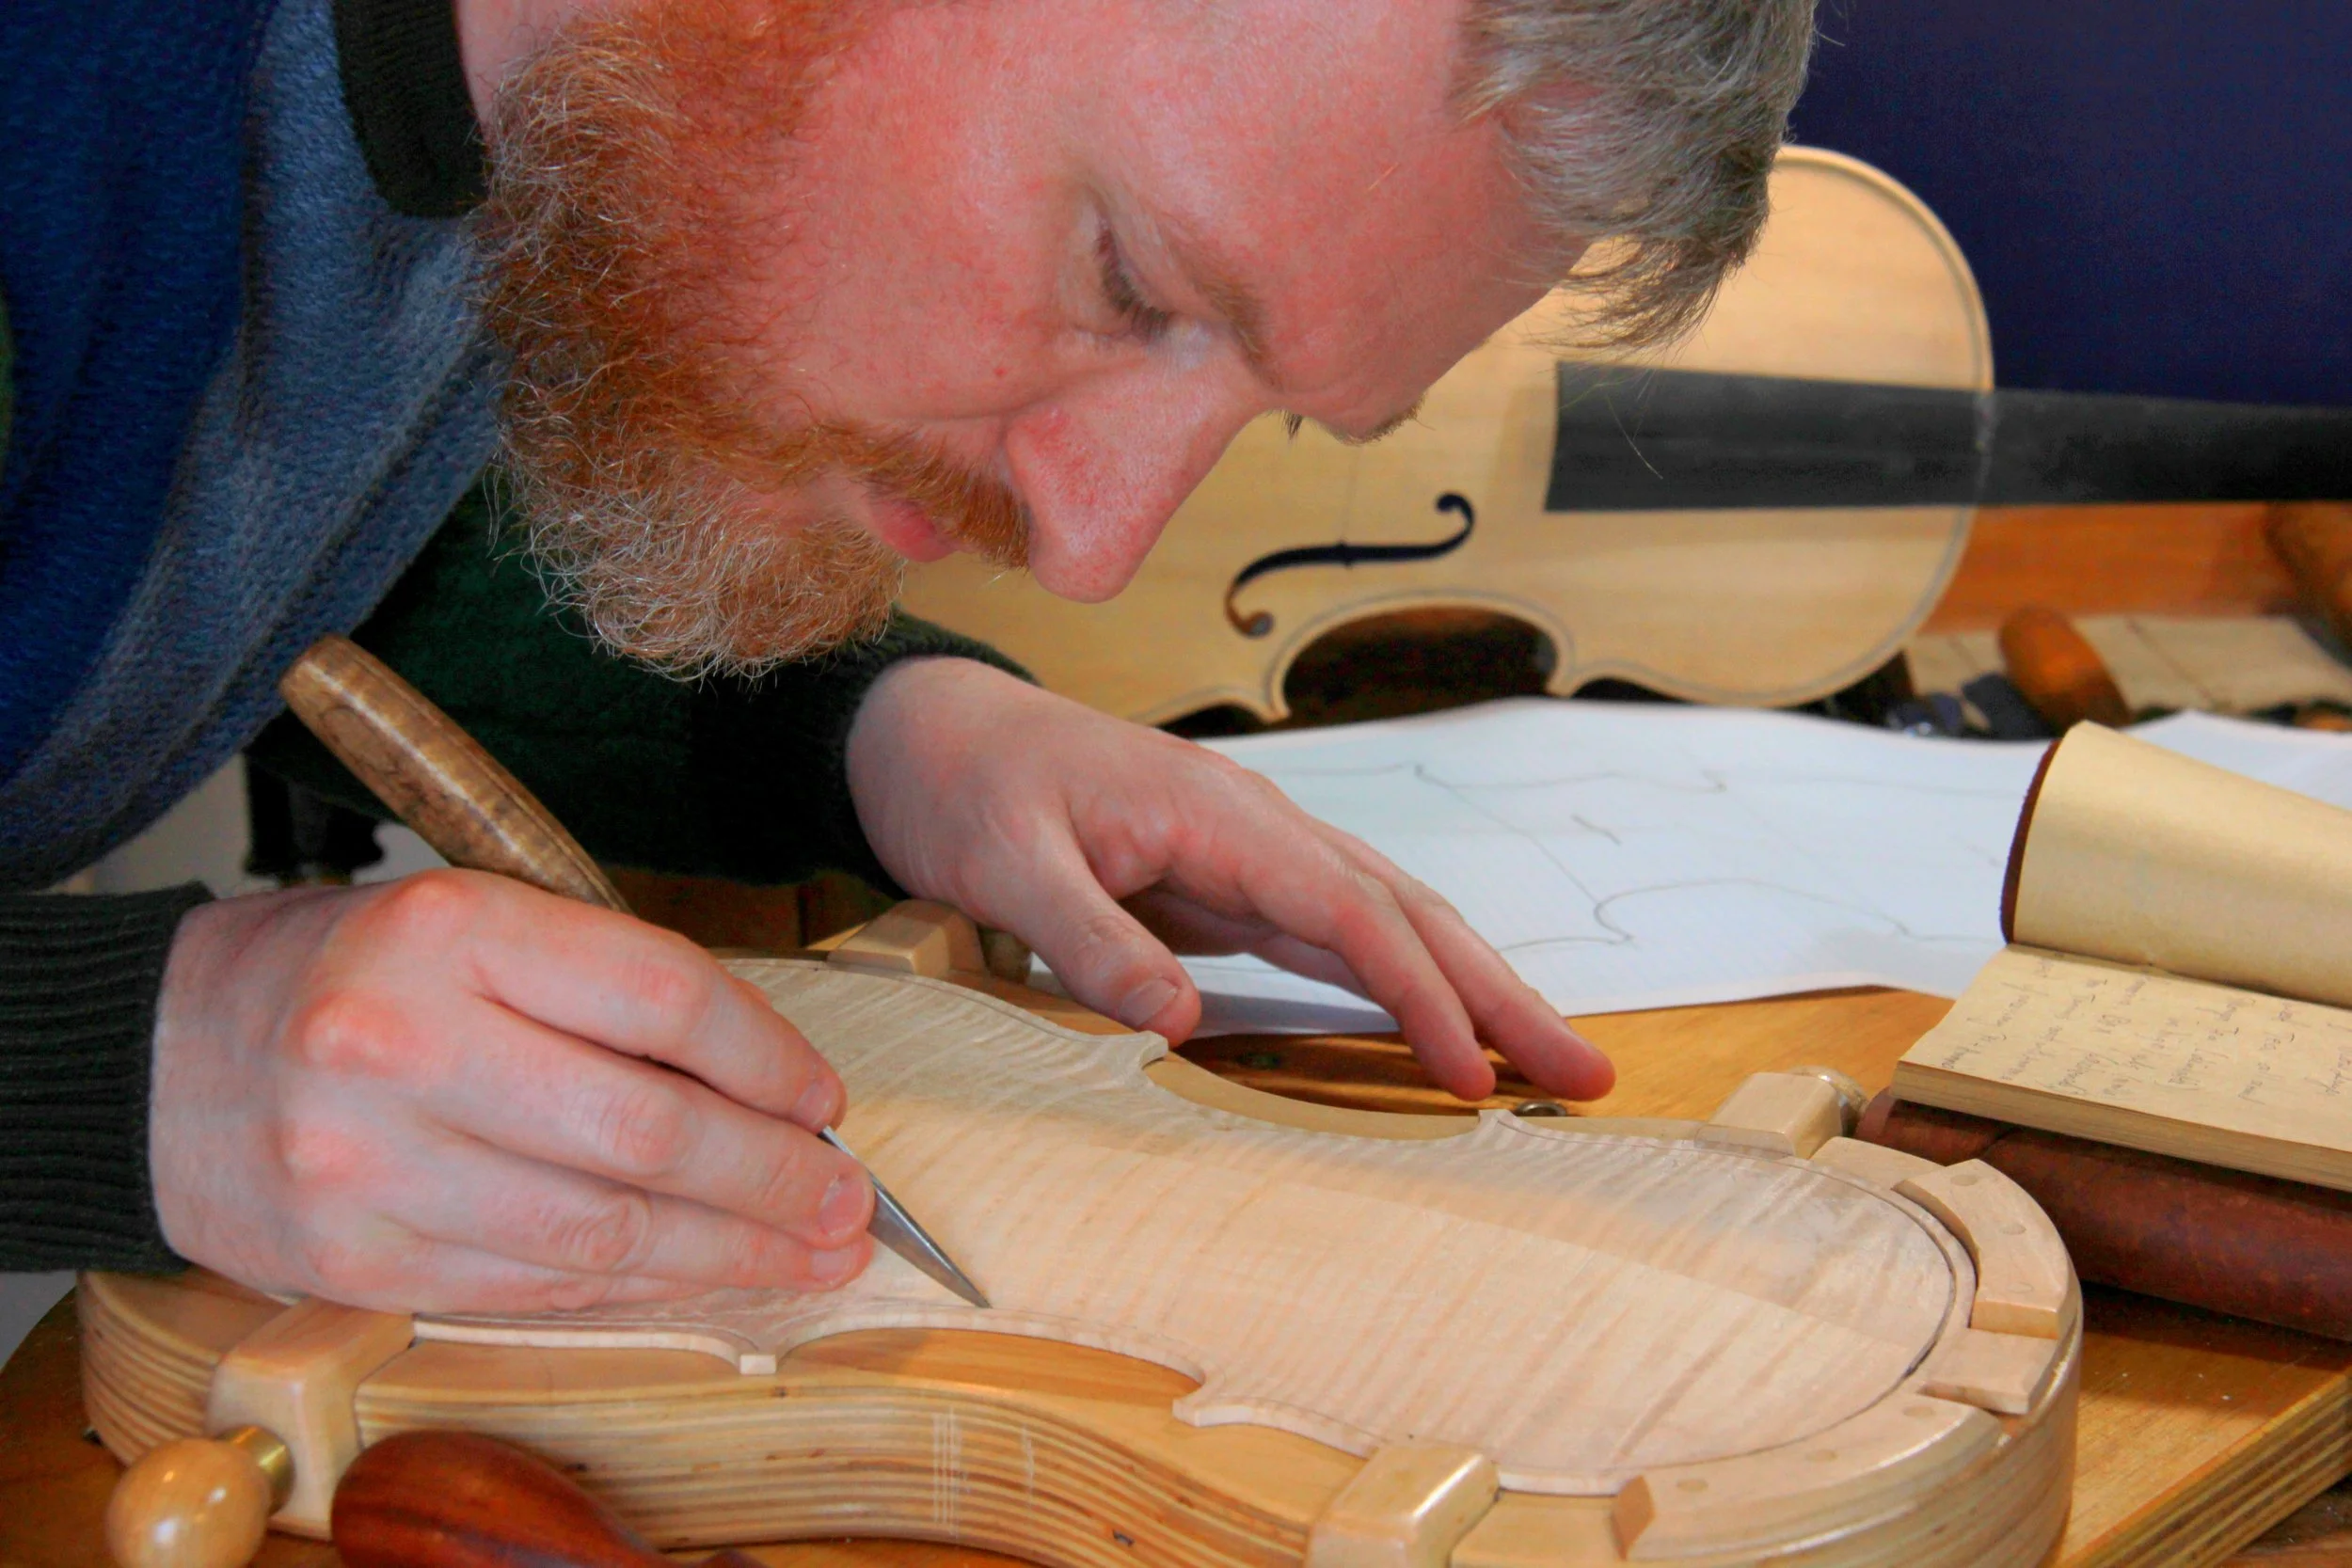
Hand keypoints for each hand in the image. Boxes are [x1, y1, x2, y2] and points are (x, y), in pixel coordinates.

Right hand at [150, 871, 872, 1312]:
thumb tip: (771, 1083)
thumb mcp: (471, 921)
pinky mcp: (354, 1260)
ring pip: (601, 1231)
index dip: (769, 1059)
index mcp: (450, 927)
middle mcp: (403, 1040)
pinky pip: (534, 1286)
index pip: (663, 997)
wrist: (157, 1061)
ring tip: (805, 1252)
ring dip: (726, 1252)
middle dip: (772, 1178)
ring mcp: (372, 1162)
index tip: (826, 1101)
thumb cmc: (350, 976)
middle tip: (848, 1202)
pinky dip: (635, 1289)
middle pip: (647, 1132)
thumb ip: (605, 989)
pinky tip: (698, 1277)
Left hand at [845, 659, 1612, 1100]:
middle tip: (1587, 1069)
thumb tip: (1178, 1024)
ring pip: (1389, 917)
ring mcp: (1251, 851)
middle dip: (1498, 991)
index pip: (1350, 908)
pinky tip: (1438, 1025)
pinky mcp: (1231, 881)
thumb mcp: (1005, 864)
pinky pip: (1339, 932)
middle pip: (1407, 909)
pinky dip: (1403, 978)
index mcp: (1219, 814)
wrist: (933, 732)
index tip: (1471, 1069)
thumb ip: (1089, 940)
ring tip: (1545, 1057)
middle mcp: (1257, 825)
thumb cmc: (968, 787)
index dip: (1418, 992)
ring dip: (1470, 986)